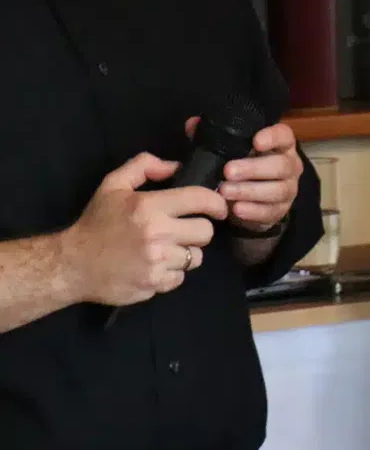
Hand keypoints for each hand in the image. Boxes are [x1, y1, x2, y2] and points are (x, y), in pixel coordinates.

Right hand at [61, 154, 224, 306]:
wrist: (71, 264)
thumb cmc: (96, 223)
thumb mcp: (113, 185)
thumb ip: (144, 166)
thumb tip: (176, 166)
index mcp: (149, 207)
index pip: (201, 200)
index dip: (216, 203)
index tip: (217, 208)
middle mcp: (157, 234)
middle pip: (206, 232)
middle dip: (198, 230)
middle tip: (183, 230)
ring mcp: (156, 262)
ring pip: (196, 257)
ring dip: (185, 253)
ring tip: (166, 248)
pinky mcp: (154, 284)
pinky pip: (180, 277)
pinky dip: (171, 272)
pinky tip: (155, 265)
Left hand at [185, 118, 302, 231]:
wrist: (248, 201)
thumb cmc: (238, 168)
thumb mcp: (225, 151)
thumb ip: (211, 136)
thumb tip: (193, 124)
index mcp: (279, 146)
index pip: (284, 135)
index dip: (272, 137)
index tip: (256, 142)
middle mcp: (290, 166)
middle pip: (281, 165)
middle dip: (254, 168)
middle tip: (228, 171)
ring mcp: (288, 189)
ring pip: (277, 190)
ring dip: (250, 191)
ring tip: (225, 192)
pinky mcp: (281, 210)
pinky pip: (271, 211)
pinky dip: (253, 211)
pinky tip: (236, 209)